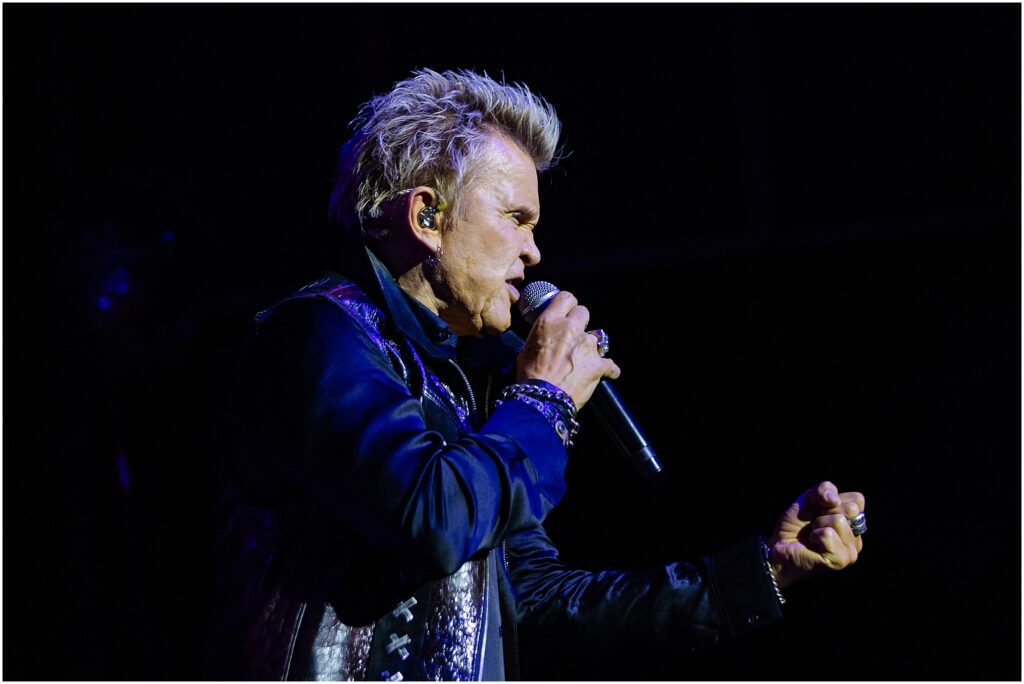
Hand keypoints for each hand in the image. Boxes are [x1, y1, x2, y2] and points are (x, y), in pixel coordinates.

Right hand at [516, 290, 620, 407]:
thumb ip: (539, 338)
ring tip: (582, 362)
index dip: (568, 304)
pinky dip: (607, 370)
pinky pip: (610, 365)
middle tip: (574, 336)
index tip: (567, 311)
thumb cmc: (530, 377)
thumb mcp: (526, 350)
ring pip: (596, 337)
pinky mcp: (599, 364)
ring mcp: (588, 346)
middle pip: (583, 312)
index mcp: (550, 322)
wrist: (543, 399)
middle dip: (580, 323)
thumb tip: (544, 339)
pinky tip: (601, 375)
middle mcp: (571, 328)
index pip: (566, 297)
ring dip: (591, 348)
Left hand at [768, 481, 865, 588]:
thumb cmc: (795, 524)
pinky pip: (828, 534)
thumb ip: (823, 490)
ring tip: (813, 535)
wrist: (778, 546)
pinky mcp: (840, 560)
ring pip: (839, 521)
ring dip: (818, 525)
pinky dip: (815, 536)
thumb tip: (834, 500)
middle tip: (814, 524)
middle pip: (851, 509)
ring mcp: (851, 551)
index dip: (833, 500)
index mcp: (853, 522)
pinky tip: (813, 544)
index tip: (820, 510)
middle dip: (825, 511)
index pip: (857, 500)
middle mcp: (856, 537)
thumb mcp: (808, 498)